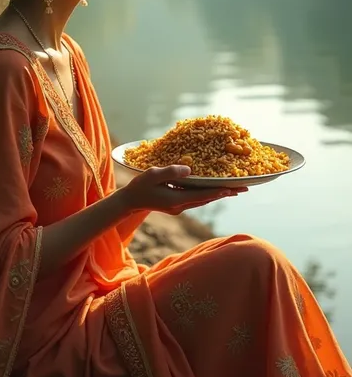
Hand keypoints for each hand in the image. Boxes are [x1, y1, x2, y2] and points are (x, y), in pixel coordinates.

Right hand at [117, 165, 247, 215]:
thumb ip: (171, 171)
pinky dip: (209, 194)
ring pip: (204, 200)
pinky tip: (215, 189)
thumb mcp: (153, 174)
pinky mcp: (178, 204)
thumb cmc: (140, 186)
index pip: (202, 195)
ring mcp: (180, 207)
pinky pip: (198, 198)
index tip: (234, 189)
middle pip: (208, 199)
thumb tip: (190, 169)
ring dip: (219, 194)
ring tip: (235, 189)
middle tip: (244, 187)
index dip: (218, 191)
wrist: (131, 201)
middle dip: (226, 193)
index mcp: (176, 199)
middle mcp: (181, 205)